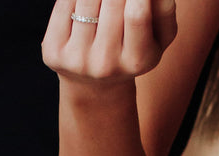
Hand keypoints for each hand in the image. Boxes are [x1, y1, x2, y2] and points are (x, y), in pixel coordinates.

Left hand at [42, 0, 177, 87]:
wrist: (95, 83)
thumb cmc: (133, 47)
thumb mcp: (159, 36)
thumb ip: (164, 9)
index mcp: (136, 61)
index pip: (137, 14)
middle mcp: (105, 65)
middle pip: (112, 2)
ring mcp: (77, 60)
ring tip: (103, 1)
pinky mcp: (53, 52)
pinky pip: (64, 3)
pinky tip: (85, 3)